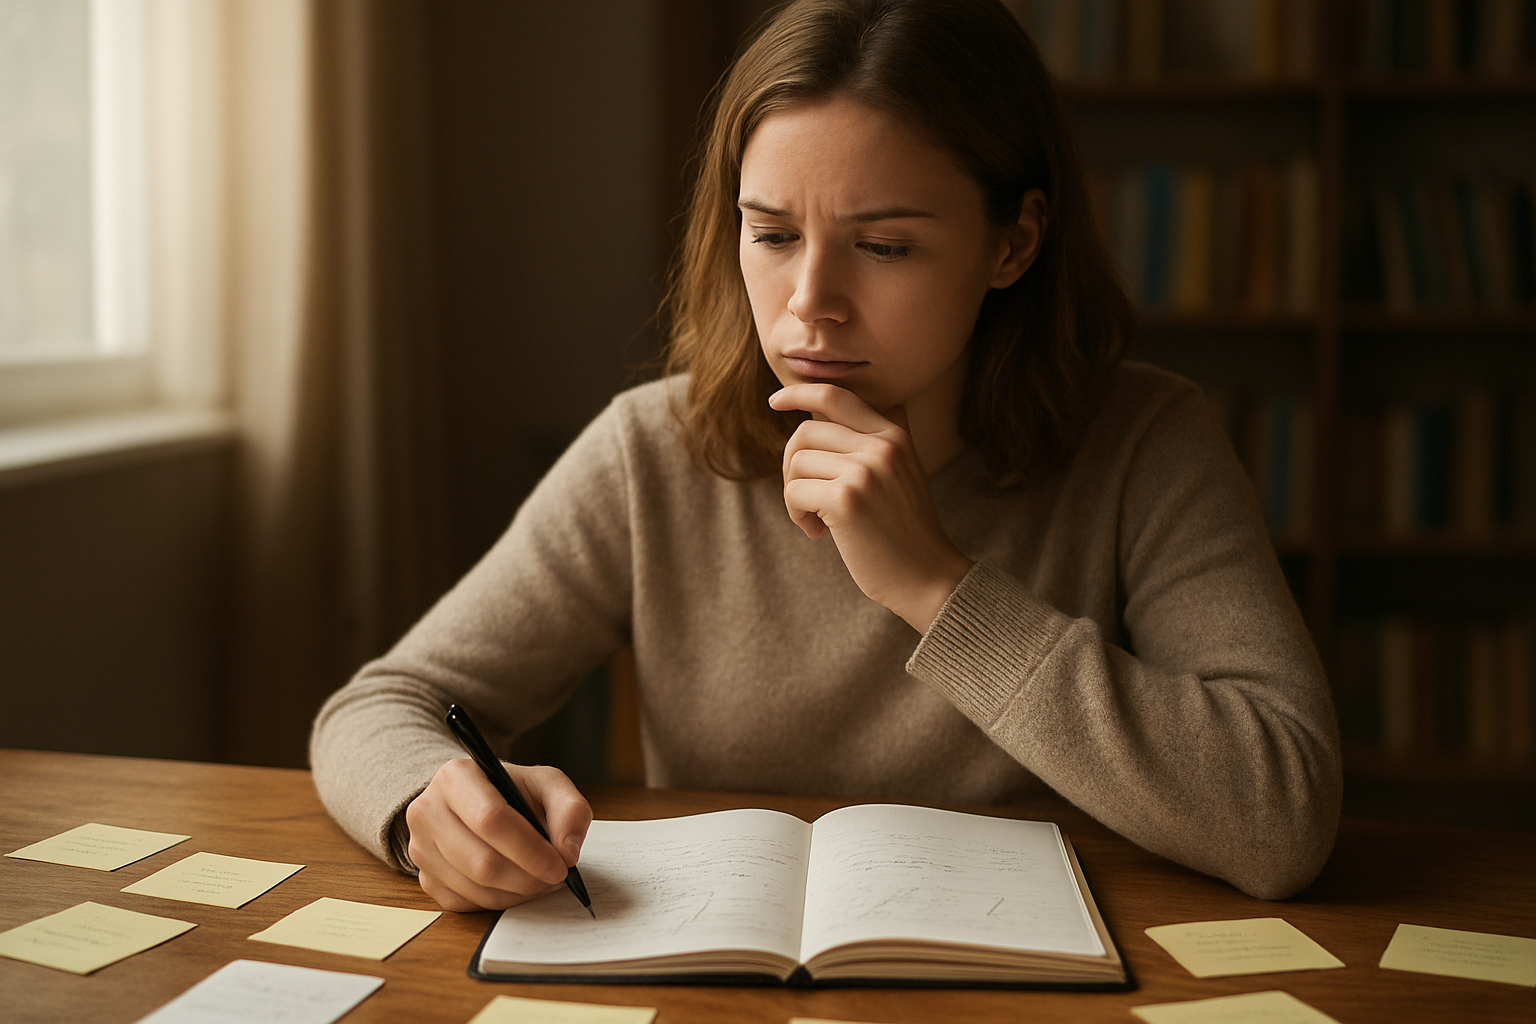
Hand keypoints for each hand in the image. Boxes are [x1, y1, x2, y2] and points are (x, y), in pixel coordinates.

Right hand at [404, 757, 591, 911]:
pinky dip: (499, 901)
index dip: (530, 849)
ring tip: (539, 879)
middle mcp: (427, 811)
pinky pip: (466, 904)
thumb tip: (568, 851)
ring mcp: (421, 848)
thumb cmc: (511, 792)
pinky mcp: (425, 878)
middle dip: (528, 877)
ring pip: (475, 888)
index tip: (560, 865)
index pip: (491, 820)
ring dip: (517, 892)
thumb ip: (569, 809)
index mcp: (455, 777)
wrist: (475, 802)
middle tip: (555, 877)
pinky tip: (515, 885)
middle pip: (482, 862)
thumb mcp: (546, 784)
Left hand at [769, 383, 972, 632]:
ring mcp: (865, 471)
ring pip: (796, 462)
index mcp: (893, 435)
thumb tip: (818, 409)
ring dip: (794, 495)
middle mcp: (881, 446)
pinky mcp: (846, 500)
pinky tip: (817, 532)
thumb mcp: (899, 473)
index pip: (835, 397)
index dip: (799, 392)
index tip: (776, 401)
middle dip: (791, 464)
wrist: (927, 576)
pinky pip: (793, 492)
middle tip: (803, 496)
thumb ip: (869, 441)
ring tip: (816, 519)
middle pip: (806, 432)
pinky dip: (796, 514)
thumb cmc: (902, 530)